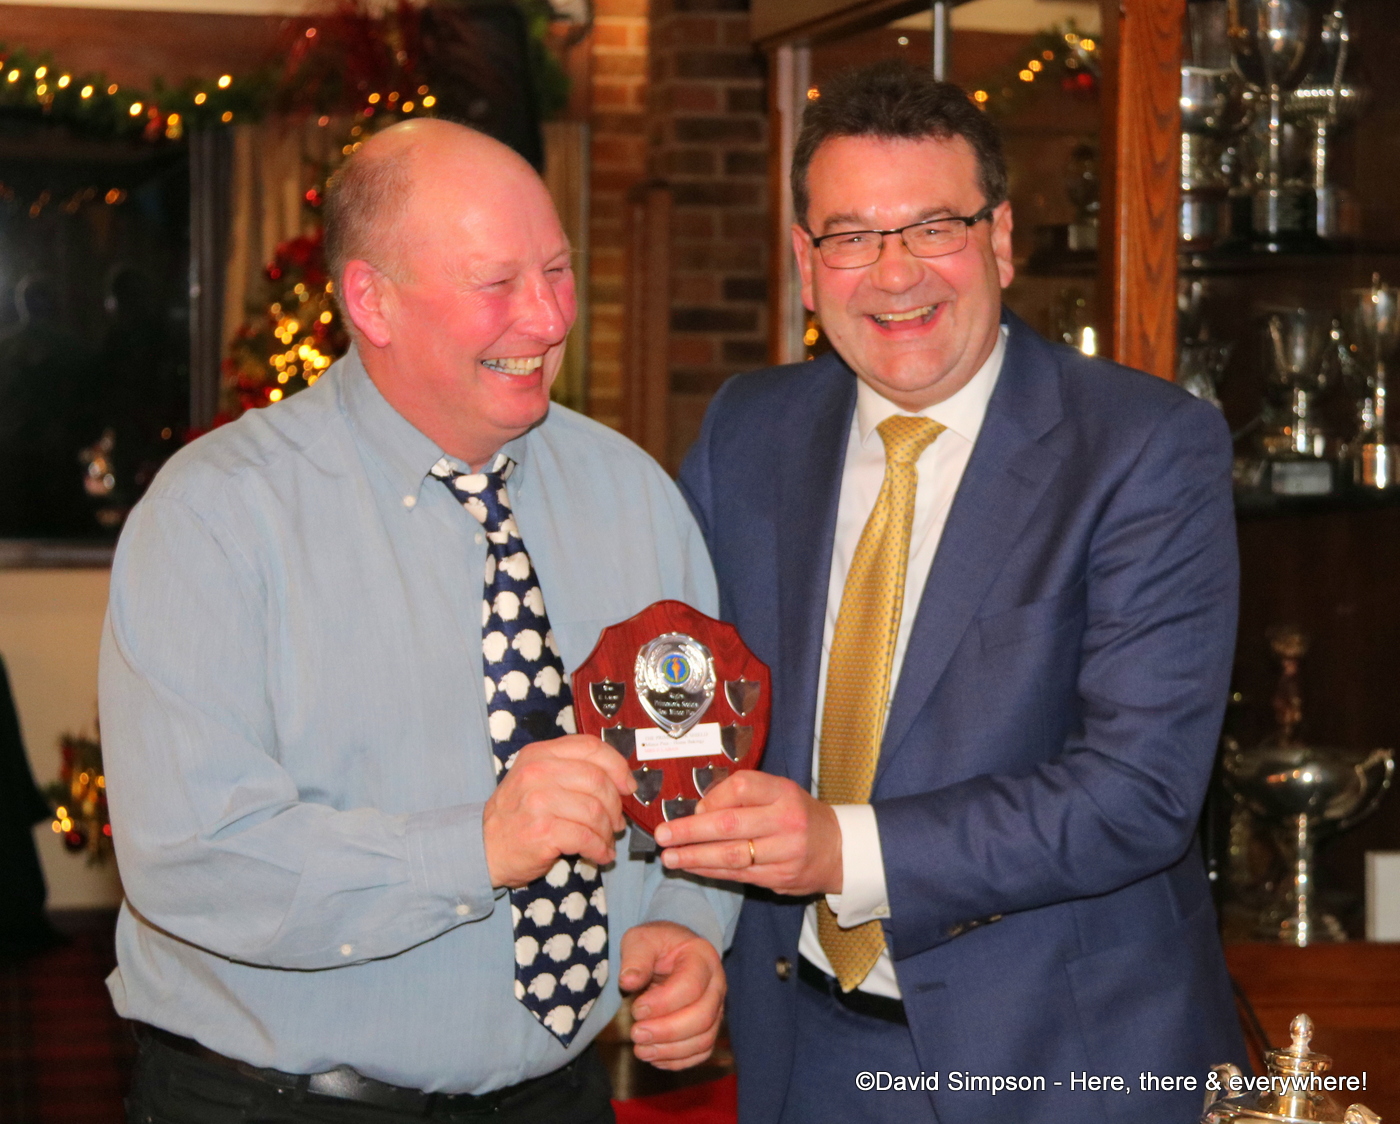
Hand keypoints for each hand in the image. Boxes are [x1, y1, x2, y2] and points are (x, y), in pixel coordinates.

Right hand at [482, 735, 633, 887]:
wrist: (482, 848)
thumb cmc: (517, 814)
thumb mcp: (535, 778)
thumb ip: (570, 770)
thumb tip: (620, 780)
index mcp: (539, 754)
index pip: (590, 747)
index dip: (617, 766)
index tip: (628, 786)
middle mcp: (537, 772)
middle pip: (597, 780)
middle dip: (615, 805)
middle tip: (616, 822)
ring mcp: (538, 801)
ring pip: (595, 810)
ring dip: (607, 831)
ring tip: (605, 840)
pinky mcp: (542, 831)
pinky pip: (586, 837)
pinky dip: (599, 848)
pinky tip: (600, 854)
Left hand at [619, 922, 724, 1069]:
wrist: (671, 951)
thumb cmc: (656, 944)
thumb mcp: (642, 939)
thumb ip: (636, 957)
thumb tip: (628, 981)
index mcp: (702, 957)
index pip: (691, 986)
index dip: (663, 1003)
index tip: (636, 1009)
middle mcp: (716, 985)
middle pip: (702, 1017)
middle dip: (667, 1031)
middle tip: (636, 1033)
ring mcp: (716, 1009)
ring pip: (703, 1040)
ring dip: (670, 1050)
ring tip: (640, 1050)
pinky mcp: (709, 1028)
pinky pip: (700, 1053)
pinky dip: (677, 1060)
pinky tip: (653, 1056)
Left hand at [653, 772, 841, 895]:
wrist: (837, 849)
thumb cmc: (797, 814)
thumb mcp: (778, 792)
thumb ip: (742, 796)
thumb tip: (699, 810)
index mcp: (784, 792)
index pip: (741, 788)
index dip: (712, 798)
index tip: (693, 807)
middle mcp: (786, 821)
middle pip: (730, 825)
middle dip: (690, 831)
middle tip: (662, 835)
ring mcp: (785, 853)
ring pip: (731, 856)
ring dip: (695, 857)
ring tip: (669, 857)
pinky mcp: (780, 878)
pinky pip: (738, 875)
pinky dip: (710, 871)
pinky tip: (691, 868)